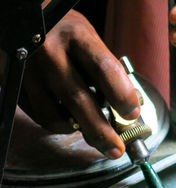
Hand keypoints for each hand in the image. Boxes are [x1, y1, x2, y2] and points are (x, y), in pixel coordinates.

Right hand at [20, 10, 140, 158]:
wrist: (29, 23)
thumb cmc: (68, 35)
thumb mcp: (90, 42)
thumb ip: (107, 72)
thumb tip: (126, 111)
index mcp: (77, 37)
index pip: (104, 68)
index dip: (121, 94)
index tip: (132, 114)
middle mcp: (50, 52)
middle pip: (78, 99)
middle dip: (100, 130)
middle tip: (115, 149)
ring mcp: (29, 70)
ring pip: (55, 115)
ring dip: (78, 130)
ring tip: (91, 129)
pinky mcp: (16, 85)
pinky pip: (41, 116)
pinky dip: (59, 124)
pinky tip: (69, 117)